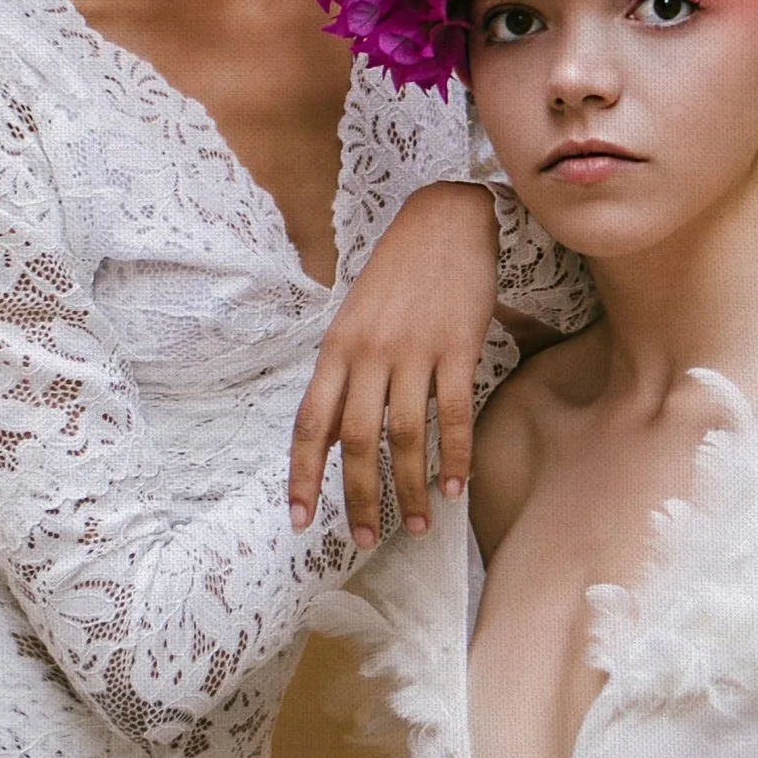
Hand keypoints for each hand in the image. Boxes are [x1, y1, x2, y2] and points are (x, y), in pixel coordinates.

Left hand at [288, 182, 498, 551]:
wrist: (446, 218)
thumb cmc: (398, 273)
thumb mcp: (356, 319)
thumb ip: (343, 378)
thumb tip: (332, 438)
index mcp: (337, 348)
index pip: (311, 424)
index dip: (303, 476)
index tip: (300, 520)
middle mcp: (369, 352)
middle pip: (358, 441)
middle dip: (359, 498)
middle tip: (363, 539)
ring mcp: (414, 350)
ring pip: (406, 436)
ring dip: (411, 488)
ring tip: (417, 526)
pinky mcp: (458, 346)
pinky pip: (454, 414)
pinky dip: (455, 456)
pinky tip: (457, 488)